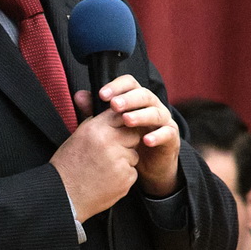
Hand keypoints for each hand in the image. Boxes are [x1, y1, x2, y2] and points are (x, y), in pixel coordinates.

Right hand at [51, 102, 141, 221]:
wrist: (64, 196)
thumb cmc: (68, 167)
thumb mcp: (77, 137)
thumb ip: (97, 123)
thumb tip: (112, 111)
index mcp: (95, 129)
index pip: (121, 115)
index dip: (121, 122)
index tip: (118, 129)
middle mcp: (109, 143)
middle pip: (133, 134)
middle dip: (126, 142)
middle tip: (110, 152)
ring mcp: (119, 161)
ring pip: (134, 154)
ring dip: (125, 160)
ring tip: (104, 168)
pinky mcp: (126, 178)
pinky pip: (132, 172)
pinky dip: (123, 176)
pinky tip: (107, 179)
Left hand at [97, 76, 180, 195]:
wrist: (149, 165)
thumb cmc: (129, 140)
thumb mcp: (111, 125)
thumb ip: (97, 111)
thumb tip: (79, 95)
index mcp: (137, 99)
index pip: (130, 83)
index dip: (117, 86)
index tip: (101, 94)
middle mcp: (153, 105)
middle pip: (143, 95)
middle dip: (128, 99)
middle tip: (114, 105)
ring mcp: (164, 120)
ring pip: (155, 112)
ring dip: (140, 115)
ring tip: (126, 120)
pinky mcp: (172, 137)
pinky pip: (167, 133)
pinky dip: (157, 136)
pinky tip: (146, 140)